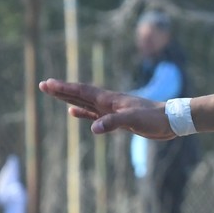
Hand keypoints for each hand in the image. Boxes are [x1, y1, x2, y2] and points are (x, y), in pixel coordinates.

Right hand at [38, 79, 171, 137]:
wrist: (170, 121)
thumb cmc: (154, 118)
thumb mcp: (133, 120)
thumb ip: (113, 123)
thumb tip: (93, 129)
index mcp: (110, 100)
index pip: (82, 91)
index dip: (64, 88)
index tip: (47, 83)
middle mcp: (108, 102)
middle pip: (79, 94)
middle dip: (61, 90)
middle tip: (43, 85)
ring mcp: (111, 110)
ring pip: (85, 103)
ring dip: (68, 99)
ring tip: (53, 94)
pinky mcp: (117, 119)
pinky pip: (94, 114)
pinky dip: (82, 113)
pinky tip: (73, 112)